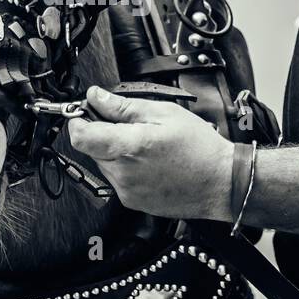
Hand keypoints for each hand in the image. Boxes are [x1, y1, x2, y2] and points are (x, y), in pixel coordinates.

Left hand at [66, 85, 234, 221]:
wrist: (221, 182)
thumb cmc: (199, 148)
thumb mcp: (163, 112)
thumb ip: (122, 106)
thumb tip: (95, 97)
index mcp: (130, 147)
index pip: (81, 137)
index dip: (77, 121)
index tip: (84, 112)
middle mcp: (124, 173)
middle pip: (92, 149)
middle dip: (102, 133)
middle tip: (127, 124)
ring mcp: (127, 191)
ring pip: (104, 164)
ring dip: (114, 150)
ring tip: (145, 144)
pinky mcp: (132, 202)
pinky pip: (117, 178)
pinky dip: (125, 167)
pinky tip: (149, 161)